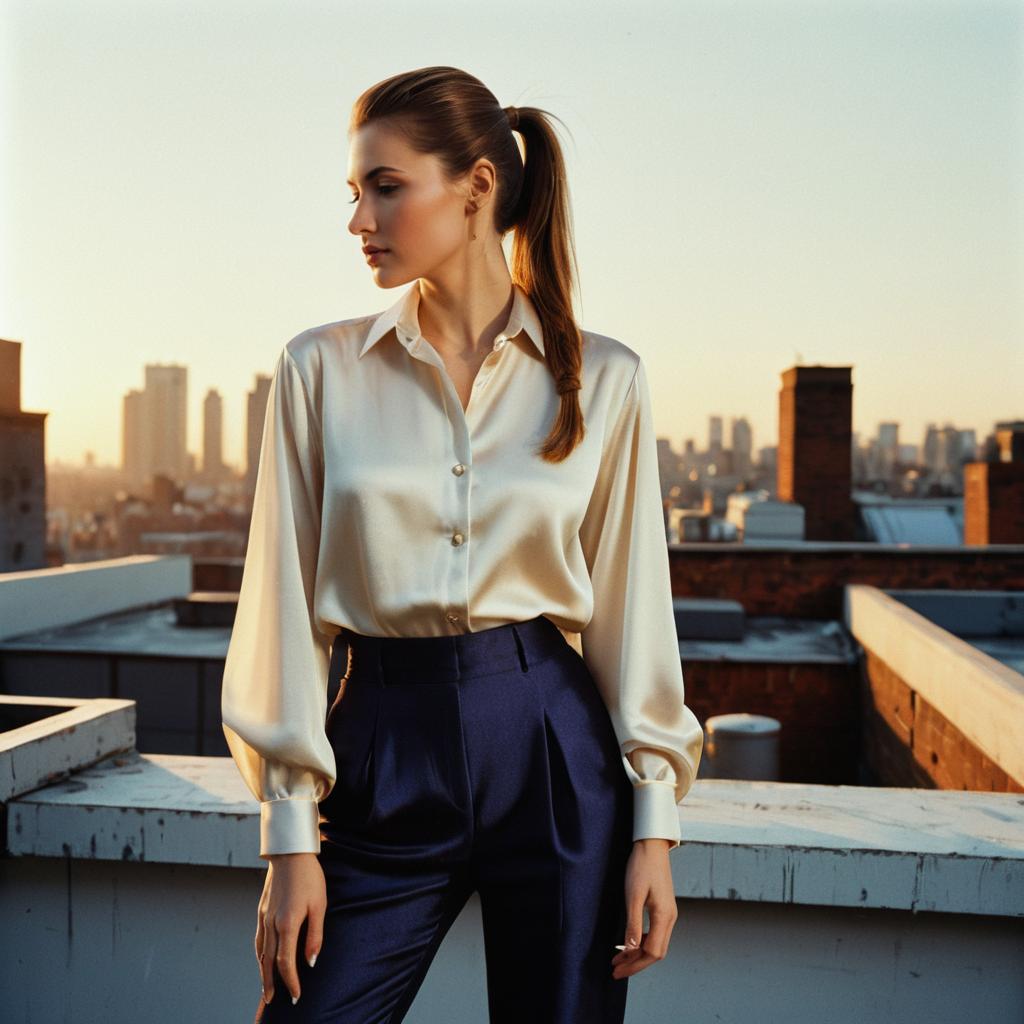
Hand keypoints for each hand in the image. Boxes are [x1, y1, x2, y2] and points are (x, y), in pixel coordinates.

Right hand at [256, 852, 326, 1005]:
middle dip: (271, 983)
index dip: (290, 981)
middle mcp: (271, 923)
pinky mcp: (261, 909)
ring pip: (260, 951)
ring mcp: (263, 916)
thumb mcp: (319, 904)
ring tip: (266, 987)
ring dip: (262, 972)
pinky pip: (257, 938)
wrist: (290, 852)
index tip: (296, 995)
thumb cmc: (309, 877)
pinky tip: (262, 959)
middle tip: (272, 1001)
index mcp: (287, 923)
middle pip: (268, 961)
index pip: (285, 962)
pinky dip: (259, 954)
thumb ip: (315, 935)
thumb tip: (310, 962)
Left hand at [610, 838, 677, 979]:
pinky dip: (642, 942)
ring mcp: (668, 913)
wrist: (651, 846)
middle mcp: (669, 918)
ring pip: (656, 944)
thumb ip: (633, 923)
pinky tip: (630, 943)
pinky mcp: (664, 908)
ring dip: (638, 954)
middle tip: (616, 970)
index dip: (634, 964)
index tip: (617, 970)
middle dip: (636, 964)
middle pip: (656, 952)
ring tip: (619, 959)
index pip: (652, 952)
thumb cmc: (641, 867)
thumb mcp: (633, 895)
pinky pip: (655, 933)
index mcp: (664, 916)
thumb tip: (631, 949)